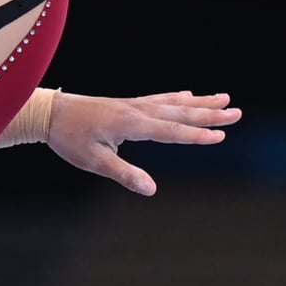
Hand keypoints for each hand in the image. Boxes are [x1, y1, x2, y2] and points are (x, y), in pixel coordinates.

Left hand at [46, 91, 238, 195]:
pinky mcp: (127, 104)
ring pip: (173, 103)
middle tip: (236, 112)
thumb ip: (124, 174)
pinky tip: (188, 95)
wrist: (49, 112)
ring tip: (223, 98)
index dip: (197, 135)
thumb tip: (151, 190)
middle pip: (180, 112)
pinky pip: (159, 99)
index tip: (221, 135)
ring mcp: (133, 105)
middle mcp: (137, 110)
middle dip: (209, 113)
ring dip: (199, 102)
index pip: (172, 131)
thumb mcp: (94, 162)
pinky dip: (177, 98)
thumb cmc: (69, 138)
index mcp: (132, 124)